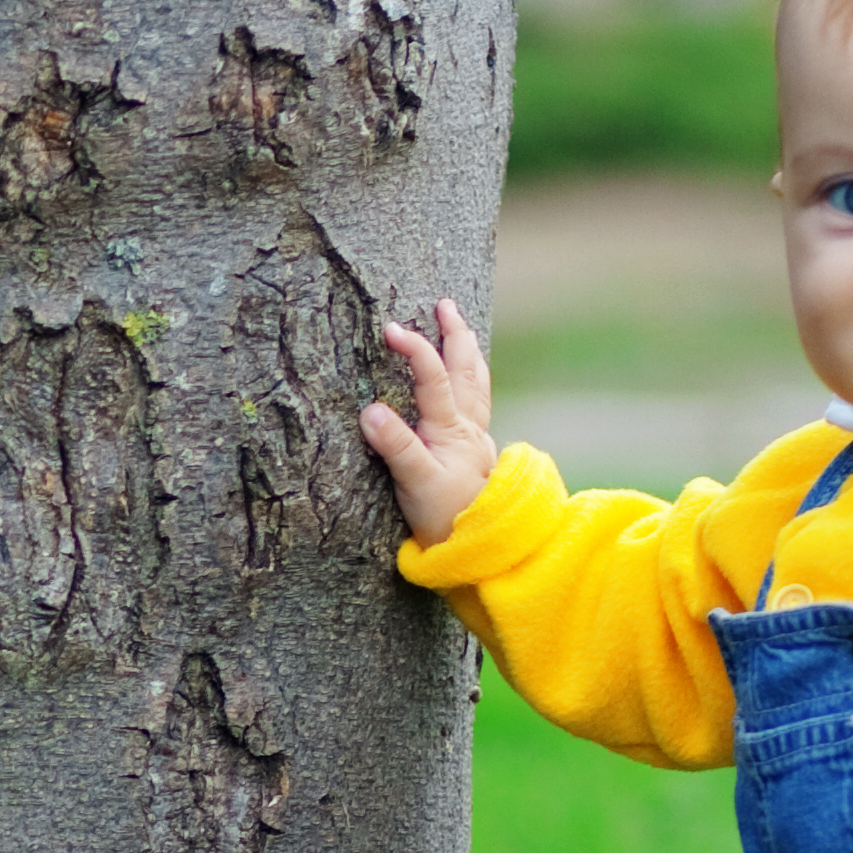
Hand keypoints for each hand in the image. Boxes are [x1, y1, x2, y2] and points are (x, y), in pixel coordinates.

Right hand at [355, 301, 500, 539]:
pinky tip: (472, 383)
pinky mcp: (475, 452)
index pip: (434, 378)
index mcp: (450, 429)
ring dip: (469, 354)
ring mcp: (475, 438)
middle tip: (445, 305)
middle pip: (465, 370)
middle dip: (455, 335)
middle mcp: (467, 426)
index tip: (391, 327)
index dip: (415, 350)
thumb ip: (395, 445)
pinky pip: (478, 405)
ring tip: (464, 331)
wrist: (482, 546)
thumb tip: (371, 410)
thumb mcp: (414, 482)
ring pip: (476, 385)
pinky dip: (475, 383)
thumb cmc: (446, 516)